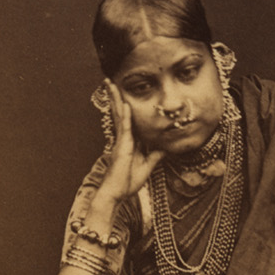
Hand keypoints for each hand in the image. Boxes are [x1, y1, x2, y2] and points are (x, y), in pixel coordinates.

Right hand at [99, 80, 163, 198]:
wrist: (117, 193)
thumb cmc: (128, 182)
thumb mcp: (147, 166)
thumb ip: (154, 155)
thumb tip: (164, 147)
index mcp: (127, 142)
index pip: (126, 119)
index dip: (123, 106)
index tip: (122, 93)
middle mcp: (122, 138)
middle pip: (119, 113)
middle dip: (115, 97)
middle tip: (110, 81)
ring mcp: (121, 141)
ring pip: (119, 116)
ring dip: (116, 99)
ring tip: (110, 84)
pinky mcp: (122, 147)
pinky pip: (124, 128)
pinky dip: (125, 116)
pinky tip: (125, 105)